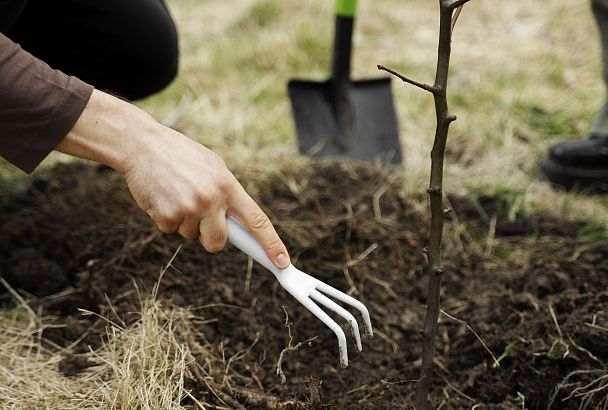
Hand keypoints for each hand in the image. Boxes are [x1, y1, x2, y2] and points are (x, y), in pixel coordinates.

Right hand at [56, 89, 289, 267]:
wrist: (143, 145)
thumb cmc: (181, 155)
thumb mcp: (213, 167)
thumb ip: (227, 194)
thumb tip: (240, 223)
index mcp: (228, 186)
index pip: (257, 221)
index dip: (271, 244)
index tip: (282, 262)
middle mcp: (211, 199)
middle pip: (218, 242)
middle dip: (210, 237)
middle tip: (200, 217)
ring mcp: (188, 208)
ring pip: (191, 236)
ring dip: (185, 222)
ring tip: (177, 194)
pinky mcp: (166, 215)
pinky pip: (170, 230)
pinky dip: (166, 218)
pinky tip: (163, 196)